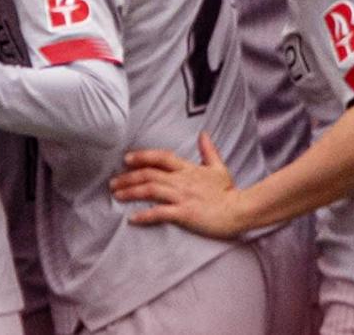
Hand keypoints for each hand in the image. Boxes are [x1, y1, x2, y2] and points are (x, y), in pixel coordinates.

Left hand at [109, 132, 246, 238]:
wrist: (241, 210)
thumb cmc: (229, 192)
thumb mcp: (219, 167)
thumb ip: (208, 151)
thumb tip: (203, 134)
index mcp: (188, 169)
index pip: (161, 157)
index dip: (142, 156)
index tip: (126, 159)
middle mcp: (181, 180)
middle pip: (149, 174)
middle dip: (128, 177)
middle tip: (112, 182)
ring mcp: (182, 196)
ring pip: (150, 190)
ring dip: (131, 192)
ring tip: (116, 195)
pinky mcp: (185, 213)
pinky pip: (161, 213)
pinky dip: (145, 216)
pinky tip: (132, 218)